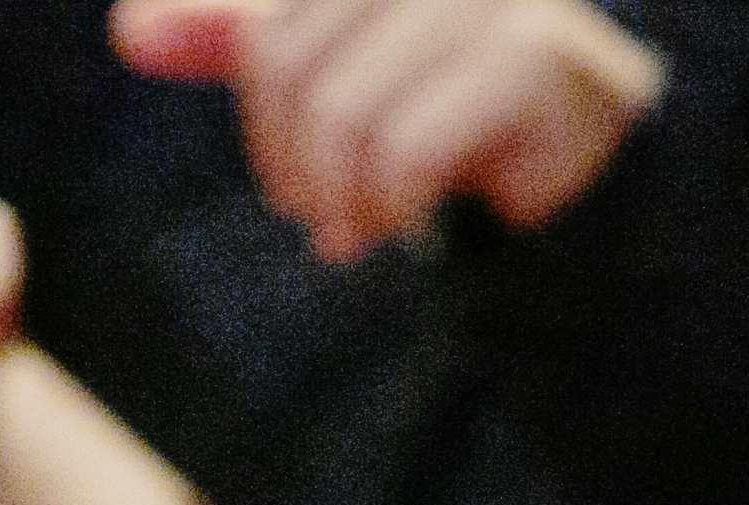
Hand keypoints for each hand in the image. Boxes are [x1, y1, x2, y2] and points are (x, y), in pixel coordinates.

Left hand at [112, 0, 663, 263]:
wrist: (617, 186)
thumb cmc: (469, 124)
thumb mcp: (341, 77)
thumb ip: (244, 41)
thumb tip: (131, 32)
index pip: (269, 30)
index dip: (266, 109)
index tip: (302, 179)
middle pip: (290, 63)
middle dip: (297, 164)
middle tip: (334, 219)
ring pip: (342, 110)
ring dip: (346, 197)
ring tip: (372, 229)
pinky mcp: (538, 56)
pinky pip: (406, 144)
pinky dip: (396, 202)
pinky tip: (418, 222)